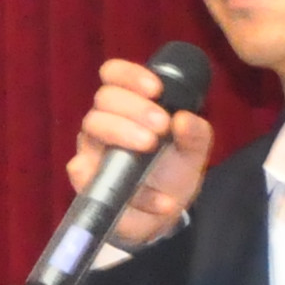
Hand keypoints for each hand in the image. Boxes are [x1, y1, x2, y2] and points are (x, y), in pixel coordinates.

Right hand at [65, 56, 214, 247]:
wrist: (165, 210)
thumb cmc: (172, 168)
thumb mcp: (193, 149)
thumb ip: (196, 132)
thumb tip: (184, 119)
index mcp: (126, 105)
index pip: (113, 74)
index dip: (130, 75)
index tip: (157, 89)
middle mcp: (103, 123)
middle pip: (104, 99)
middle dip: (134, 107)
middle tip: (161, 125)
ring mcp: (91, 151)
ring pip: (93, 128)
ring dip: (124, 133)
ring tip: (151, 145)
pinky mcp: (88, 185)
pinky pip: (96, 179)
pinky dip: (135, 193)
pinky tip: (162, 201)